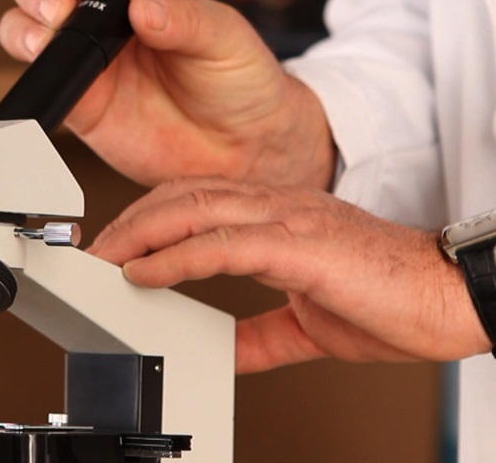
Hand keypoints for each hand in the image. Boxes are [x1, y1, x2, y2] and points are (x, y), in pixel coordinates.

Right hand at [0, 0, 333, 188]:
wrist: (243, 149)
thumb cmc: (241, 82)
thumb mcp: (226, 38)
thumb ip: (185, 21)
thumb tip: (143, 9)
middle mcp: (105, 21)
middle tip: (57, 12)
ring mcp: (88, 63)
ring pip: (28, 30)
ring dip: (23, 29)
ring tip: (44, 44)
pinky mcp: (80, 106)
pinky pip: (45, 88)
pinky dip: (34, 82)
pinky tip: (49, 83)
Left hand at [87, 176, 491, 372]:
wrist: (453, 298)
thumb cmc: (392, 299)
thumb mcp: (307, 324)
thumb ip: (261, 334)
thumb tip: (225, 351)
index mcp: (278, 218)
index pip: (196, 201)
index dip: (149, 219)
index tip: (116, 248)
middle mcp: (277, 207)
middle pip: (183, 196)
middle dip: (130, 222)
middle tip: (93, 253)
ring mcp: (288, 219)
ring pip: (195, 209)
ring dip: (140, 233)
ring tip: (104, 259)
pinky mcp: (301, 245)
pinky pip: (224, 244)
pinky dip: (177, 257)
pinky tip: (146, 271)